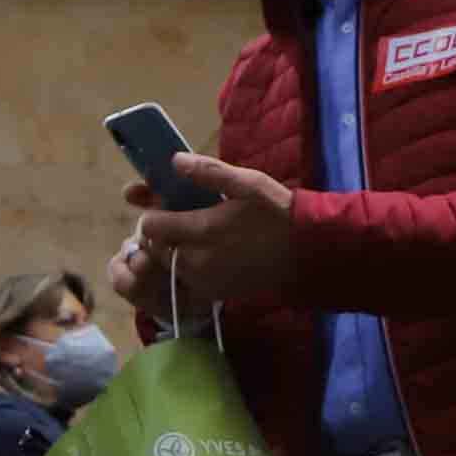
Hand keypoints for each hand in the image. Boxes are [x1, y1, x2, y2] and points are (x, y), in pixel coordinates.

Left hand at [119, 155, 303, 309]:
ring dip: (171, 251)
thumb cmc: (278, 212)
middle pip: (153, 248)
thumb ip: (208, 172)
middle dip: (160, 234)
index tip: (169, 207)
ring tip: (196, 236)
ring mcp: (203, 281)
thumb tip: (174, 160)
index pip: (148, 226)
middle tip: (182, 220)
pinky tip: (207, 254)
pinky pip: (184, 281)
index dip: (154, 214)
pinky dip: (186, 268)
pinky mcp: (212, 294)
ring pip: (166, 266)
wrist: (306, 252)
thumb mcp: (247, 183)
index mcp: (201, 230)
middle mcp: (196, 261)